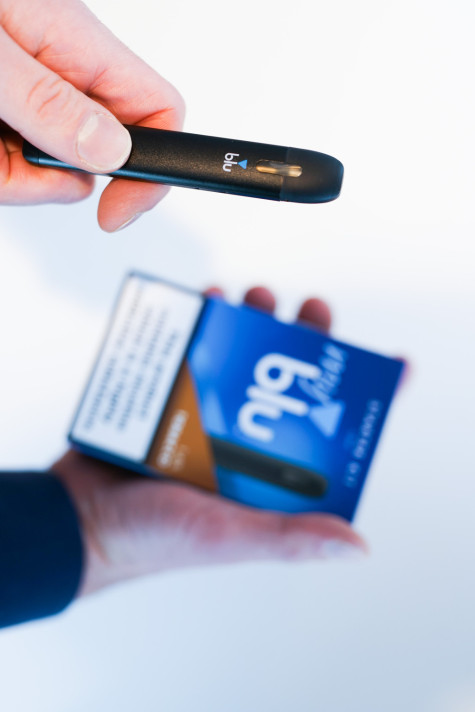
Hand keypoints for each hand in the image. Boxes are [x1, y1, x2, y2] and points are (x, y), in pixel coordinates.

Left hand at [0, 0, 183, 229]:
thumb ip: (48, 102)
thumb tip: (112, 151)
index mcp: (77, 46)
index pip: (159, 110)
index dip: (157, 166)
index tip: (119, 209)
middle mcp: (61, 77)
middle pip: (99, 158)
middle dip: (56, 179)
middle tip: (7, 159)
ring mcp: (31, 103)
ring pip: (53, 172)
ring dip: (13, 176)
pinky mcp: (7, 120)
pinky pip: (17, 168)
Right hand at [52, 287, 366, 596]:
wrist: (79, 518)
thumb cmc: (153, 540)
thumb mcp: (228, 536)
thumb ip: (288, 537)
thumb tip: (356, 544)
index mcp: (267, 474)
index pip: (327, 433)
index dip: (357, 399)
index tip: (390, 364)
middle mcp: (242, 441)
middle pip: (285, 381)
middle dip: (303, 340)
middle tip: (310, 308)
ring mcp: (205, 413)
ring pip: (240, 357)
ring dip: (253, 320)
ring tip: (257, 294)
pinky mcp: (168, 394)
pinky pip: (191, 349)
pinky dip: (200, 322)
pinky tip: (206, 299)